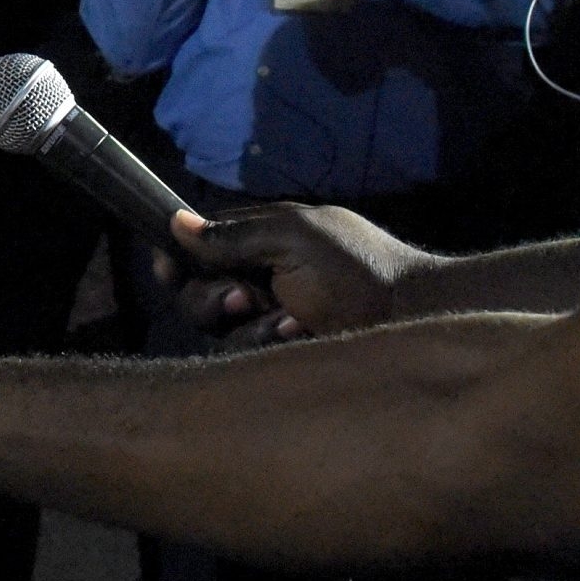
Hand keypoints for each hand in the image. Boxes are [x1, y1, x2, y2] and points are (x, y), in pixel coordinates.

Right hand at [158, 206, 434, 341]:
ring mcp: (270, 321)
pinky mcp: (280, 357)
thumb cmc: (358, 267)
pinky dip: (269, 346)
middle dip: (211, 298)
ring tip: (290, 321)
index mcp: (262, 241)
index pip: (201, 246)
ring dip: (249, 326)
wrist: (411, 317)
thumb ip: (235, 235)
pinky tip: (300, 337)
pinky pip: (246, 359)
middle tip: (245, 298)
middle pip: (198, 294)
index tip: (168, 267)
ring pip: (220, 332)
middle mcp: (260, 280)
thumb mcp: (294, 238)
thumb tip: (176, 222)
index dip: (179, 258)